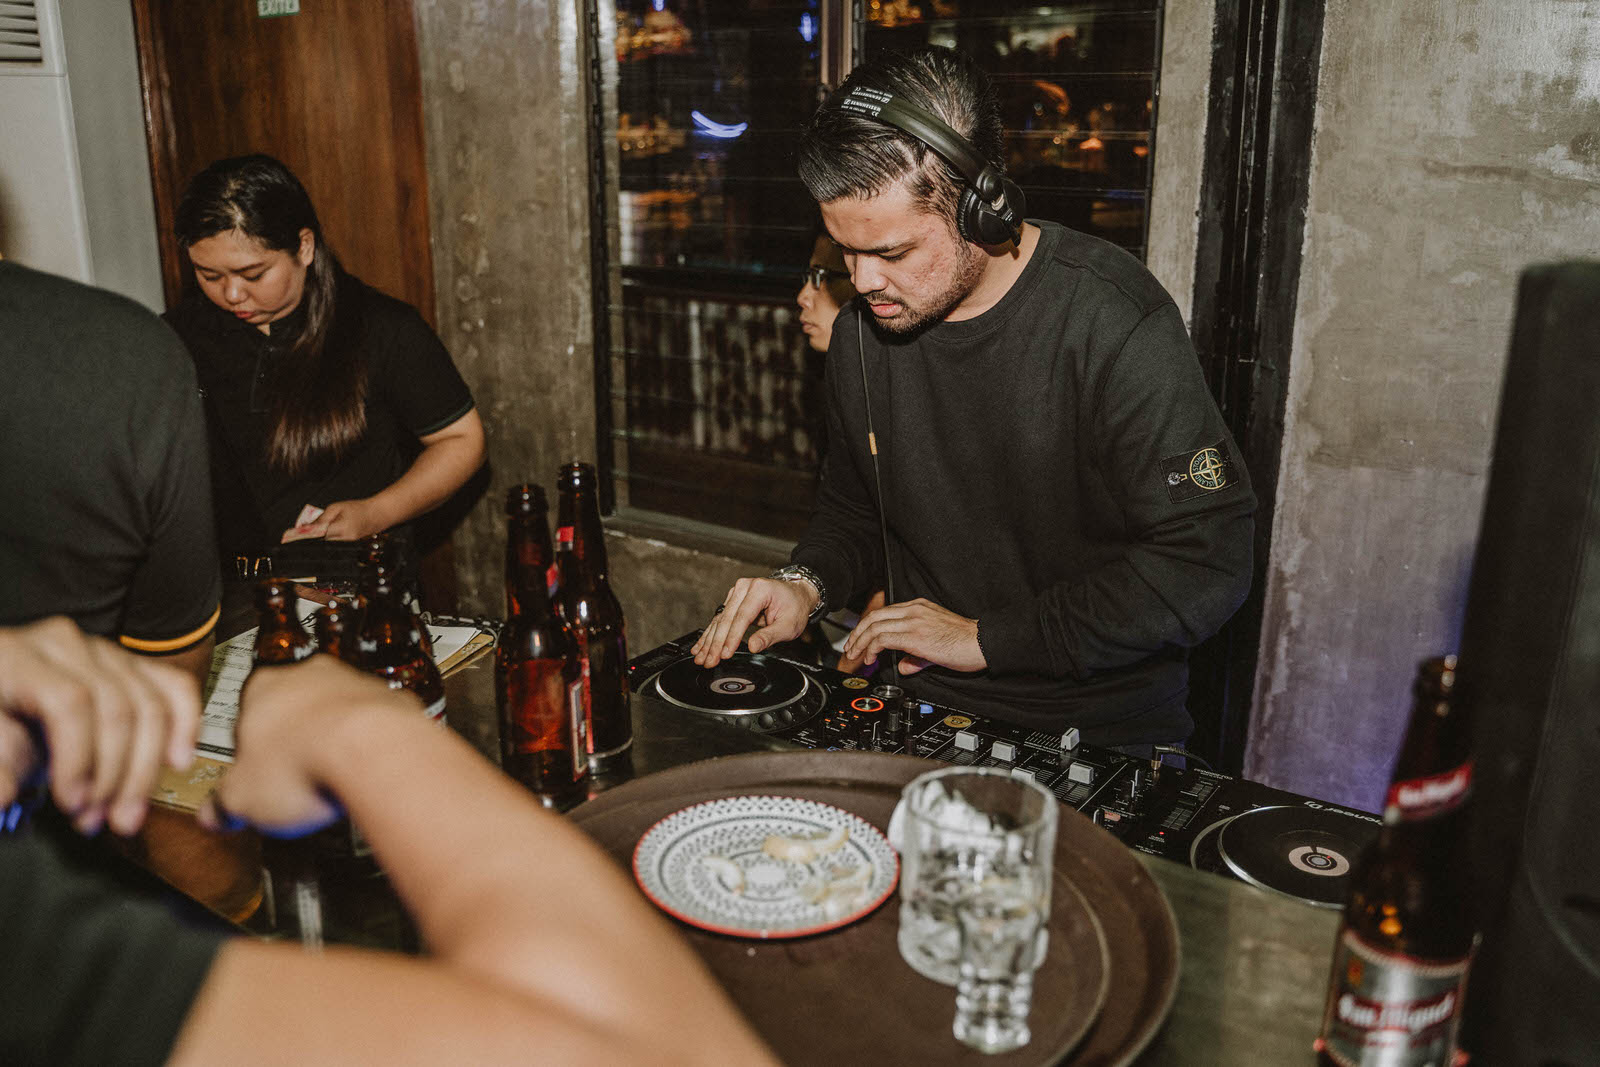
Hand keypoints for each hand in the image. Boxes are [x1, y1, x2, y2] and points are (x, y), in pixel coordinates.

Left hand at [0, 617, 198, 835]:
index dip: (77, 757)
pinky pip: (175, 688)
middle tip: (98, 820)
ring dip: (145, 770)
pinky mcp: (134, 665)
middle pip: (117, 708)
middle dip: (114, 775)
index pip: (69, 702)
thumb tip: (3, 797)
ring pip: (151, 706)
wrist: (1, 700)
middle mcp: (65, 644)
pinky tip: (178, 762)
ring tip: (125, 812)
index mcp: (16, 656)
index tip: (73, 804)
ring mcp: (105, 652)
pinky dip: (185, 726)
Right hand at [198, 657, 417, 836]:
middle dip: (294, 742)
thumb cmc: (306, 764)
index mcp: (262, 689)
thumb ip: (223, 803)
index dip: (249, 752)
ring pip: (338, 713)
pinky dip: (371, 745)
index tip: (254, 774)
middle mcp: (309, 676)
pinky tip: (365, 773)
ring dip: (334, 740)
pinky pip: (377, 725)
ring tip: (330, 780)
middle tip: (292, 778)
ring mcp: (354, 684)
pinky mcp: (391, 700)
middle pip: (294, 711)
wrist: (375, 754)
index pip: (245, 717)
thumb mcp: (241, 798)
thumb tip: (215, 813)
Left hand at [280, 498, 386, 542]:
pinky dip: (324, 543)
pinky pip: (333, 546)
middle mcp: (345, 539)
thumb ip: (322, 518)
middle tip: (294, 538)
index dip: (305, 536)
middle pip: (321, 543)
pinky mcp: (349, 547)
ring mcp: (348, 545)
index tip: (292, 538)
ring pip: (326, 546)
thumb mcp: (337, 507)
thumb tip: (307, 527)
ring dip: (316, 542)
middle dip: (308, 540)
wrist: (378, 515)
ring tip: (304, 538)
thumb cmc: (359, 508)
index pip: (319, 535)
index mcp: (342, 528)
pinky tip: (318, 540)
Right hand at [691, 577, 814, 666]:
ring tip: (700, 657)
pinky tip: (701, 647)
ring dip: (709, 641)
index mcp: (760, 589)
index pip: (742, 617)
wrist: (797, 594)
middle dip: (716, 643)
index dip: (732, 638)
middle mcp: (745, 587)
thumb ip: (769, 636)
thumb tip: (753, 647)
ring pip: (719, 620)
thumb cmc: (795, 607)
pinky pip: (720, 620)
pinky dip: (710, 635)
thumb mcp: (789, 625)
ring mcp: (737, 592)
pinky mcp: (733, 600)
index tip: (725, 654)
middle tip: (709, 661)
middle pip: (727, 619)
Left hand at [839, 598, 986, 675]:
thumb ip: (917, 656)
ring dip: (860, 642)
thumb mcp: (936, 643)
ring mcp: (914, 621)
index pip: (884, 613)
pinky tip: (871, 658)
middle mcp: (914, 610)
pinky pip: (883, 638)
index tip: (860, 641)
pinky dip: (872, 648)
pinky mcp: (915, 636)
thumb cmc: (966, 642)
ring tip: (856, 656)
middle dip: (857, 634)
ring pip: (874, 626)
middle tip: (851, 649)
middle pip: (873, 617)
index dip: (867, 627)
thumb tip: (904, 665)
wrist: (982, 642)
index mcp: (919, 608)